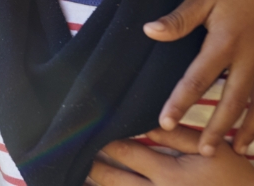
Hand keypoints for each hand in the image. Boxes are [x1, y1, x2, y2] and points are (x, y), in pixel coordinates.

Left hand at [88, 127, 253, 184]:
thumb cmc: (232, 176)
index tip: (89, 132)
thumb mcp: (208, 149)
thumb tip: (145, 123)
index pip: (125, 153)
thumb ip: (175, 135)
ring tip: (77, 177)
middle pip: (112, 180)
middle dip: (91, 167)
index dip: (104, 142)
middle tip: (71, 154)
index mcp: (169, 175)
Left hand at [143, 0, 253, 154]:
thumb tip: (149, 32)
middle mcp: (249, 58)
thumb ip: (178, 18)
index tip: (166, 123)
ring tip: (236, 149)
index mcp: (224, 43)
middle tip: (205, 152)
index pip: (197, 79)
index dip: (180, 102)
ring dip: (247, 127)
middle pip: (233, 100)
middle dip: (218, 127)